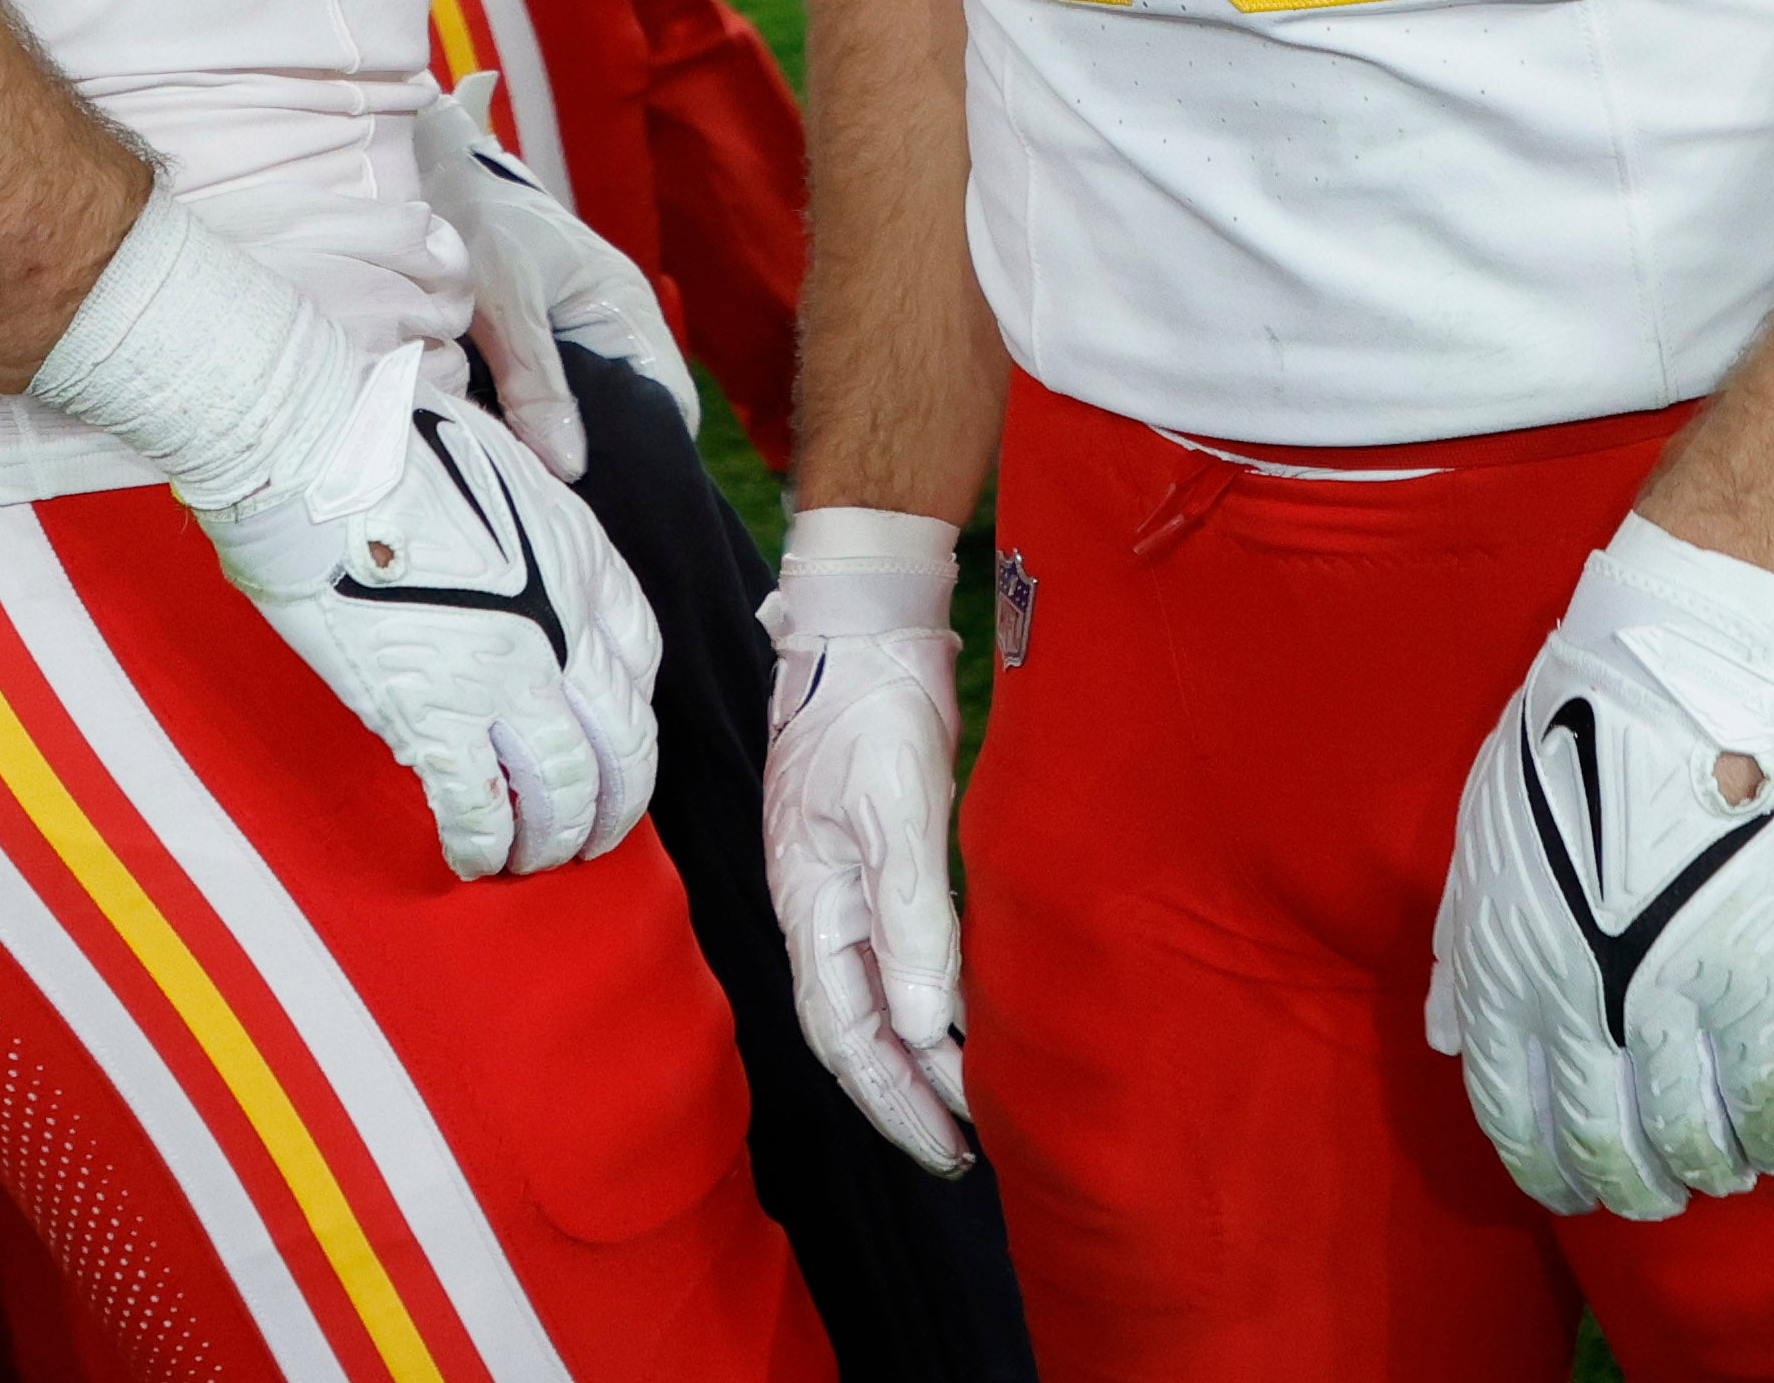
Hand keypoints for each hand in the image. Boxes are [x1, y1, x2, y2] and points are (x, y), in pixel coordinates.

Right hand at [33, 191, 663, 878]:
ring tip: (534, 861)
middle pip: (623, 743)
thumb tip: (508, 560)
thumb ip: (525, 530)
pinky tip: (473, 861)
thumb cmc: (386, 438)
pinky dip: (484, 846)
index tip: (609, 740)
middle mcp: (564, 626)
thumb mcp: (500, 468)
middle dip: (614, 802)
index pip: (640, 661)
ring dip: (555, 839)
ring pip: (565, 791)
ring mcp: (505, 677)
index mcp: (583, 559)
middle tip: (591, 835)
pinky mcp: (434, 715)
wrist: (315, 450)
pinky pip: (481, 808)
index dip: (628, 716)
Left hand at [417, 88, 695, 484]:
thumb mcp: (506, 297)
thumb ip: (536, 378)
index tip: (613, 494)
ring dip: (559, 448)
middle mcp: (610, 330)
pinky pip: (545, 404)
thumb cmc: (480, 220)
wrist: (433, 173)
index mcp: (625, 310)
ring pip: (584, 416)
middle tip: (561, 502)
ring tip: (533, 489)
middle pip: (628, 417)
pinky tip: (507, 456)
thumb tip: (573, 466)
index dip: (653, 452)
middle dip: (601, 460)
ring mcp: (573, 341)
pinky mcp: (534, 349)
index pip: (669, 402)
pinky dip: (530, 431)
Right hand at [761, 509, 973, 1173]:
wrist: (863, 621)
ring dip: (914, 1056)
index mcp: (809, 903)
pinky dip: (923, 1000)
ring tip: (964, 1106)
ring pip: (870, 996)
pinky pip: (890, 954)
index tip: (947, 1141)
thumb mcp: (895, 811)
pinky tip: (956, 1017)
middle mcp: (816, 906)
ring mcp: (839, 883)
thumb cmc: (869, 706)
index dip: (893, 1096)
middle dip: (901, 1096)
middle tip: (960, 1151)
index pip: (847, 1031)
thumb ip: (910, 921)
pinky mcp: (869, 857)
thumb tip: (925, 1027)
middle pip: (853, 1029)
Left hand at [1425, 511, 1773, 1221]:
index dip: (1543, 1165)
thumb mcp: (1478, 848)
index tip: (1569, 1189)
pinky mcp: (1747, 978)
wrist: (1666, 687)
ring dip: (1702, 1170)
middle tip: (1655, 1197)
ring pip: (1682, 1134)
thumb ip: (1460, 954)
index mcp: (1498, 972)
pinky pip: (1761, 1092)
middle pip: (1600, 1141)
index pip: (1510, 1113)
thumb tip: (1446, 1037)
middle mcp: (1574, 1005)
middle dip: (1630, 1186)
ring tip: (1719, 1176)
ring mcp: (1663, 999)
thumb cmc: (1562, 750)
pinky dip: (1771, 1134)